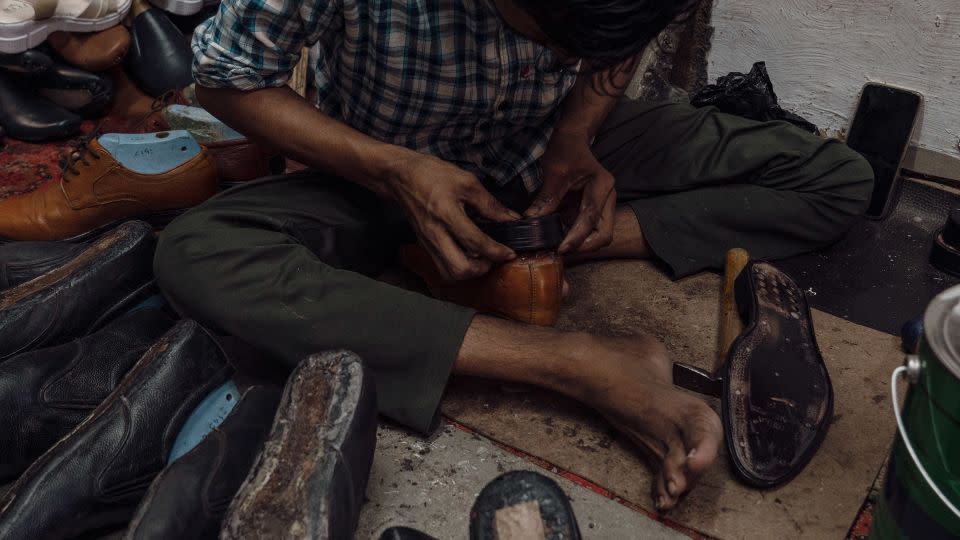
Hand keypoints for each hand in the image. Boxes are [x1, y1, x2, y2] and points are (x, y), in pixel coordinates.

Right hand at [389, 153, 518, 280]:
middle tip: (493, 257)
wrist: (400, 177)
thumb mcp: (466, 182)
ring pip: (449, 274)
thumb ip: (490, 204)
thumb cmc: (432, 175)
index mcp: (447, 214)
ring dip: (469, 271)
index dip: (496, 252)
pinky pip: (442, 267)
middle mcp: (435, 234)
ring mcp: (427, 243)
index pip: (475, 243)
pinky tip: (467, 255)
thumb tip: (511, 219)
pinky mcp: (424, 246)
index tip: (509, 253)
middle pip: (460, 269)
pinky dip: (458, 268)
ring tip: (481, 258)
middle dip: (482, 268)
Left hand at [527, 131, 615, 253]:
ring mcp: (603, 204)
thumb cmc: (565, 150)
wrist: (572, 138)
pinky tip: (557, 238)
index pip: (591, 218)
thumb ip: (546, 198)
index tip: (561, 249)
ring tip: (556, 246)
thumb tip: (531, 221)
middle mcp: (608, 197)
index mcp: (602, 185)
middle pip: (604, 234)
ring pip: (598, 235)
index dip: (576, 237)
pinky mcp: (593, 209)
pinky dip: (574, 237)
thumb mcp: (554, 172)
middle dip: (584, 246)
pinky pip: (587, 230)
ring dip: (579, 243)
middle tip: (560, 251)